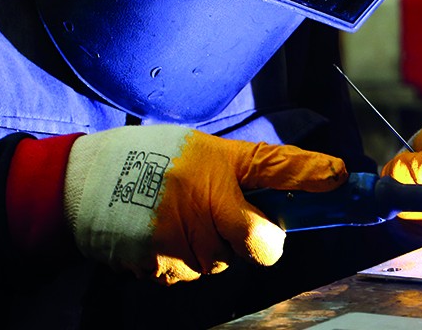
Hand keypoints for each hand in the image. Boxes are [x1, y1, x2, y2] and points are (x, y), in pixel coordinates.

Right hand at [63, 125, 346, 283]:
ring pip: (225, 263)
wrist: (80, 183)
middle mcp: (204, 202)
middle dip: (257, 239)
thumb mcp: (200, 149)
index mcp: (218, 166)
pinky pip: (192, 274)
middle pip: (261, 243)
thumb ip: (245, 170)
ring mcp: (182, 238)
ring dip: (213, 249)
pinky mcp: (160, 265)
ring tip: (180, 217)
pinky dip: (183, 260)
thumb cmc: (148, 159)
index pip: (276, 167)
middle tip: (232, 219)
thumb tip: (292, 189)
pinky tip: (161, 233)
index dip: (312, 174)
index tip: (341, 176)